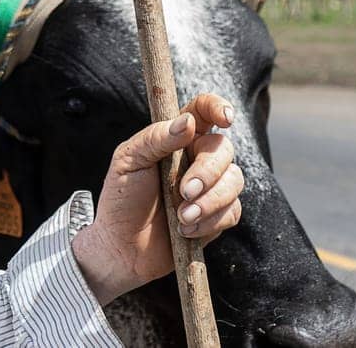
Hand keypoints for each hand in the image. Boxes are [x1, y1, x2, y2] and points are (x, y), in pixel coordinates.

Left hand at [71, 93, 245, 305]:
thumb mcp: (128, 162)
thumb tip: (187, 121)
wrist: (122, 249)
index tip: (225, 119)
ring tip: (182, 218)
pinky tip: (186, 231)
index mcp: (176, 138)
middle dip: (208, 172)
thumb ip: (156, 138)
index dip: (218, 107)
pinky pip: (232, 211)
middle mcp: (197, 158)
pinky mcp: (218, 216)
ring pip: (234, 180)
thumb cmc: (121, 199)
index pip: (203, 110)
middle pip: (223, 149)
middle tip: (184, 191)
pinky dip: (210, 222)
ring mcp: (211, 187)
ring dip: (210, 201)